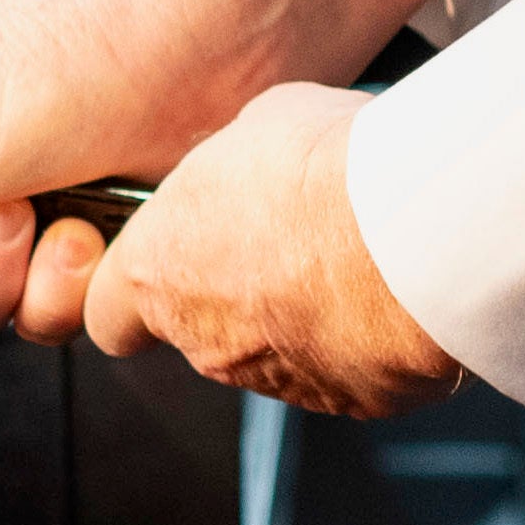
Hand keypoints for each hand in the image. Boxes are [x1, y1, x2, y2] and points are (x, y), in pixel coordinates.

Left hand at [75, 89, 461, 412]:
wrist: (418, 233)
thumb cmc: (327, 167)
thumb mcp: (260, 121)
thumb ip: (233, 164)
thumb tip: (253, 170)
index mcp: (159, 272)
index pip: (107, 312)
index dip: (131, 288)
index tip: (168, 258)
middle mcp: (206, 342)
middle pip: (199, 328)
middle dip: (234, 289)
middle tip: (288, 233)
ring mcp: (278, 381)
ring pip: (271, 352)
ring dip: (298, 313)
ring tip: (352, 255)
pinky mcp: (350, 402)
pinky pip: (344, 370)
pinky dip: (359, 339)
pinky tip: (391, 289)